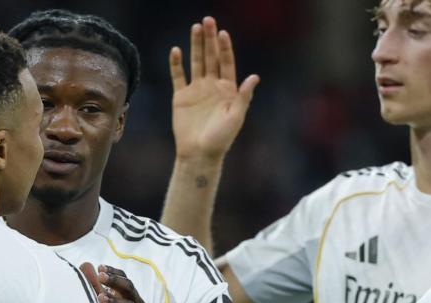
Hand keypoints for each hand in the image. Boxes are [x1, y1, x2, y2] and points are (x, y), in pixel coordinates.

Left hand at [80, 262, 157, 302]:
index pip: (125, 279)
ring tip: (101, 297)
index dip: (114, 272)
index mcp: (132, 297)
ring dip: (115, 301)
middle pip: (129, 288)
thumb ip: (104, 293)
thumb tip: (92, 275)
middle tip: (100, 276)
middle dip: (115, 281)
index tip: (100, 267)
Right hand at [169, 16, 259, 161]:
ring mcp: (196, 90)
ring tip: (195, 28)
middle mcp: (212, 86)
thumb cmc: (221, 139)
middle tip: (208, 20)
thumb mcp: (236, 117)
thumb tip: (254, 77)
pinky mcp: (181, 97)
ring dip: (196, 45)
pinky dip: (176, 64)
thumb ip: (244, 96)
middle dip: (210, 39)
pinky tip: (176, 50)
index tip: (223, 33)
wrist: (199, 154)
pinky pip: (178, 76)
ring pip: (196, 62)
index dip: (225, 48)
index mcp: (228, 90)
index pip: (226, 62)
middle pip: (211, 57)